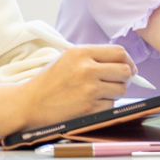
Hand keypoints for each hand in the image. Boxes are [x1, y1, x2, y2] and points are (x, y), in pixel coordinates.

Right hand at [0, 45, 135, 138]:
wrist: (30, 103)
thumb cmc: (48, 82)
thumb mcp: (67, 59)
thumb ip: (92, 58)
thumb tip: (123, 64)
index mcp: (80, 52)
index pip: (118, 52)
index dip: (128, 60)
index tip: (129, 67)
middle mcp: (87, 68)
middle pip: (125, 70)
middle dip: (125, 77)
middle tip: (118, 81)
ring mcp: (89, 88)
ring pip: (121, 89)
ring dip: (115, 92)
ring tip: (99, 93)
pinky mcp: (90, 107)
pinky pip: (111, 105)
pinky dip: (105, 105)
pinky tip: (90, 103)